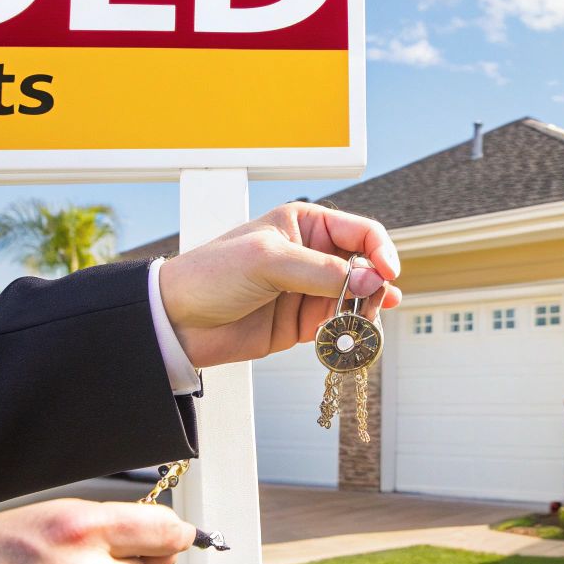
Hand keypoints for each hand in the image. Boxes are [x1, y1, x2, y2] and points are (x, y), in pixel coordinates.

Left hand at [158, 202, 403, 367]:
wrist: (176, 321)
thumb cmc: (213, 275)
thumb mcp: (269, 261)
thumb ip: (323, 272)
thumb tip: (372, 280)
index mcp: (305, 225)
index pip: (360, 232)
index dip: (381, 250)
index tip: (388, 273)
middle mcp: (312, 255)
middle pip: (366, 268)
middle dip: (376, 286)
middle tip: (375, 304)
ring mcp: (309, 290)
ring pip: (357, 300)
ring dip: (366, 312)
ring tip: (363, 325)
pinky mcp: (302, 323)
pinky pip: (339, 327)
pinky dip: (350, 333)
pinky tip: (352, 339)